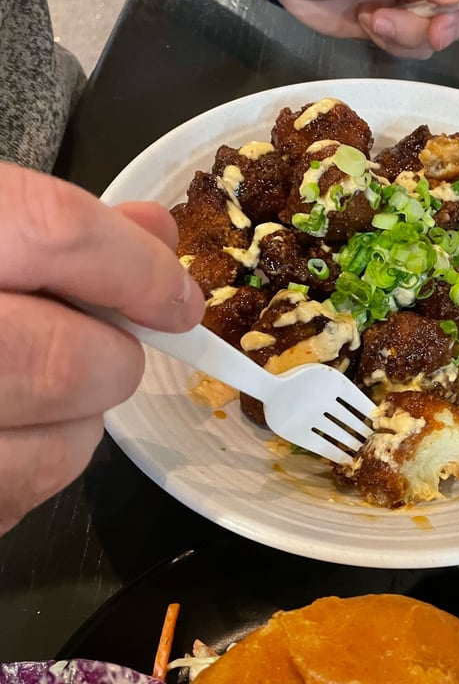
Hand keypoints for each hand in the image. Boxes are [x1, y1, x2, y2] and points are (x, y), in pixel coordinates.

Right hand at [0, 163, 204, 534]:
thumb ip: (42, 222)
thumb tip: (156, 233)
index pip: (54, 232)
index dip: (138, 269)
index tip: (178, 300)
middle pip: (70, 361)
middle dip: (113, 358)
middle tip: (100, 348)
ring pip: (56, 451)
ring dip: (75, 422)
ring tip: (27, 391)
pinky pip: (9, 499)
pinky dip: (29, 467)